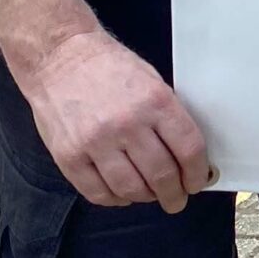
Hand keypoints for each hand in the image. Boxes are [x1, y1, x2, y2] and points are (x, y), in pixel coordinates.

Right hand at [20, 26, 212, 212]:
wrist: (60, 57)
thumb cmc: (110, 68)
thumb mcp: (153, 81)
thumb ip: (168, 117)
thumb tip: (187, 155)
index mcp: (155, 101)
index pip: (188, 149)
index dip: (197, 173)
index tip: (198, 181)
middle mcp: (127, 124)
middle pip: (162, 175)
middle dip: (174, 194)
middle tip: (177, 200)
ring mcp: (95, 143)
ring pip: (131, 189)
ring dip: (147, 198)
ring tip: (151, 196)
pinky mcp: (69, 156)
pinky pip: (98, 193)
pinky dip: (115, 200)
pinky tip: (122, 194)